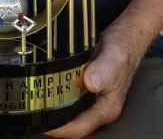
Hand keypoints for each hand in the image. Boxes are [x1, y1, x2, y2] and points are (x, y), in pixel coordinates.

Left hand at [44, 22, 142, 137]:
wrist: (127, 35)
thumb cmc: (124, 47)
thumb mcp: (113, 57)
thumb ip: (102, 71)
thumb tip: (90, 83)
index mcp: (107, 107)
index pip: (80, 128)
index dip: (60, 129)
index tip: (44, 124)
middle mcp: (100, 105)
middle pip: (73, 123)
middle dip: (54, 121)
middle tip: (35, 111)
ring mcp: (94, 96)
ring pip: (71, 110)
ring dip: (56, 107)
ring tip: (38, 102)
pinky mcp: (88, 86)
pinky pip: (71, 95)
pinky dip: (60, 93)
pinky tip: (50, 85)